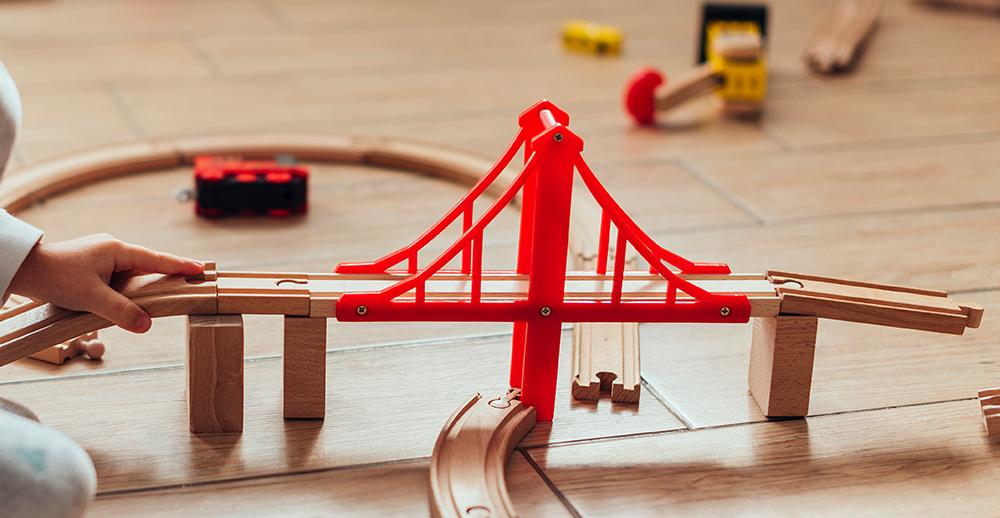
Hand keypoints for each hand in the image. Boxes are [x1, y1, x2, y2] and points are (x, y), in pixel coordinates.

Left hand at [9, 234, 202, 332]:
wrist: (25, 269)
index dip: (180, 265)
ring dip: (144, 286)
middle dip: (166, 276)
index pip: (157, 259)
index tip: (201, 269)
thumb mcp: (91, 298)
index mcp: (117, 250)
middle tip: (189, 283)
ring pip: (133, 273)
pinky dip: (129, 289)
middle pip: (148, 265)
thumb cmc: (55, 277)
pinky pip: (121, 277)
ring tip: (160, 298)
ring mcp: (103, 256)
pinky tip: (131, 300)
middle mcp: (113, 249)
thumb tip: (147, 325)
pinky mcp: (94, 266)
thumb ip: (120, 312)